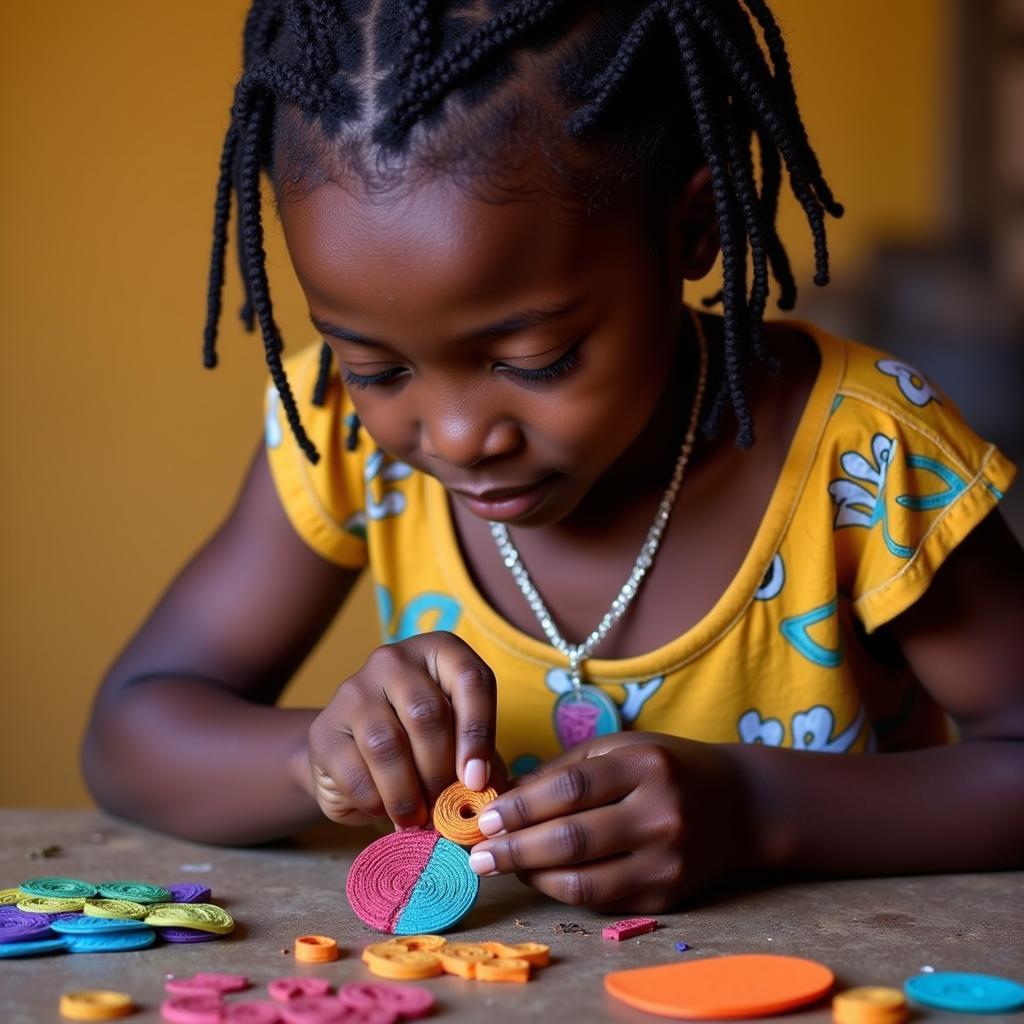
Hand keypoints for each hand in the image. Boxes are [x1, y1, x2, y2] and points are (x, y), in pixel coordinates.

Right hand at [303, 632, 499, 826]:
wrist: (355, 756)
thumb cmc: (423, 745)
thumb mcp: (459, 743)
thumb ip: (481, 762)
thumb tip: (489, 793)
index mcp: (438, 651)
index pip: (470, 680)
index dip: (478, 733)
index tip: (477, 780)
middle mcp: (394, 660)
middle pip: (426, 714)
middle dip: (440, 771)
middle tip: (444, 807)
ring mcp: (354, 690)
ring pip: (387, 744)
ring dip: (407, 793)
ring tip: (417, 818)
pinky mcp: (324, 728)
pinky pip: (355, 772)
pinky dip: (376, 802)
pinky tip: (385, 810)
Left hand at [467, 732, 755, 911]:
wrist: (740, 805)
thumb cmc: (665, 767)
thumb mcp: (619, 749)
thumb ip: (563, 772)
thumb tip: (502, 798)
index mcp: (645, 766)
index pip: (570, 790)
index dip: (521, 807)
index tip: (486, 818)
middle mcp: (661, 814)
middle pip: (572, 840)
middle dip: (515, 850)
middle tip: (478, 855)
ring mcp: (668, 861)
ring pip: (584, 882)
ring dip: (533, 877)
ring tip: (502, 867)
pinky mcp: (669, 895)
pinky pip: (603, 900)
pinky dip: (563, 890)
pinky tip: (540, 877)